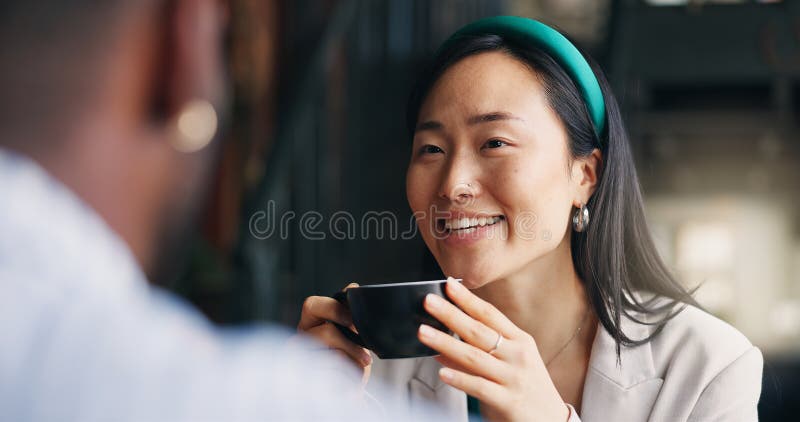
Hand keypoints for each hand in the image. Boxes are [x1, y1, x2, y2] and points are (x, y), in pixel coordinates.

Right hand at [294, 283, 372, 379]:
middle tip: (366, 353)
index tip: (355, 321)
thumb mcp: (353, 334)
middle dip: (351, 343)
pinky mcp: (306, 382)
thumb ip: (350, 312)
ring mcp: (300, 361)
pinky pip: (333, 376)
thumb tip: (353, 288)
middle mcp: (300, 339)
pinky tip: (350, 380)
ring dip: (354, 361)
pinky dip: (348, 377)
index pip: (312, 305)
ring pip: (333, 356)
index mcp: (309, 323)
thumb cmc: (349, 360)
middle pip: (325, 333)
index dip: (335, 310)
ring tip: (363, 366)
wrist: (346, 393)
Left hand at [418, 278, 568, 421]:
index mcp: (520, 341)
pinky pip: (480, 387)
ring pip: (474, 357)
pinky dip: (460, 378)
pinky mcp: (509, 401)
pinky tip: (442, 372)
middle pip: (478, 331)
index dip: (468, 299)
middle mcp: (518, 356)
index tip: (449, 285)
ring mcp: (514, 378)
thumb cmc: (528, 389)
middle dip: (451, 314)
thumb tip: (442, 345)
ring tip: (424, 333)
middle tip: (429, 301)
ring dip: (446, 343)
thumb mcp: (510, 365)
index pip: (490, 315)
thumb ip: (478, 353)